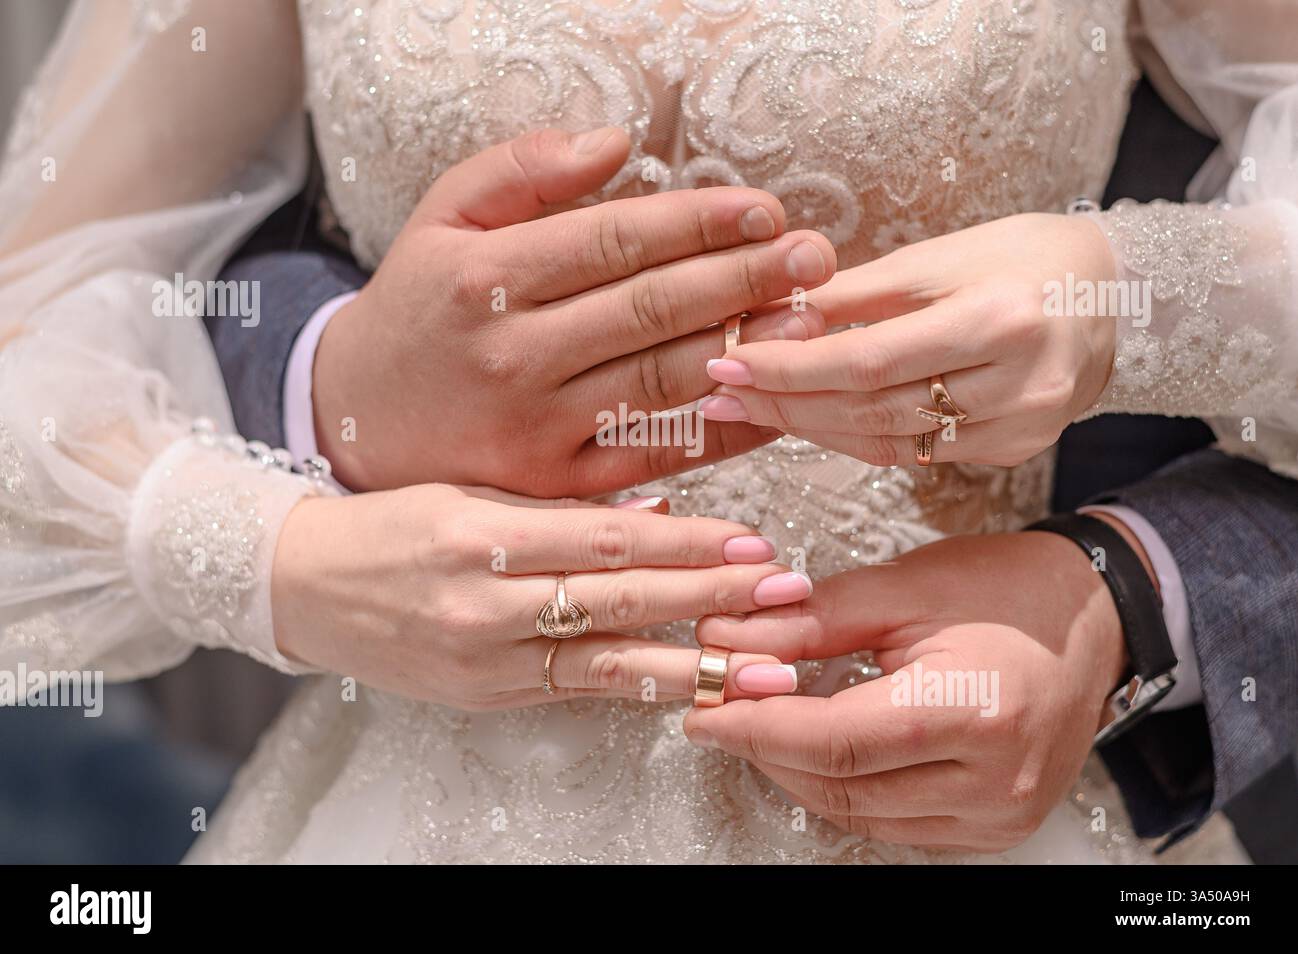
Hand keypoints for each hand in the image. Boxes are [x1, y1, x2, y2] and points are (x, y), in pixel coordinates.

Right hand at [271, 487, 809, 709]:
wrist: (300, 584)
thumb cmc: (387, 523)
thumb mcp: (469, 489)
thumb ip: (561, 506)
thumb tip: (655, 511)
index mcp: (483, 531)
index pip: (610, 538)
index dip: (690, 541)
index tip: (752, 541)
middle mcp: (486, 601)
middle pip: (623, 598)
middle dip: (713, 598)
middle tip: (785, 597)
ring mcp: (485, 657)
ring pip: (609, 661)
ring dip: (695, 663)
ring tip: (762, 669)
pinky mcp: (484, 695)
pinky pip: (577, 691)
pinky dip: (640, 691)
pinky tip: (691, 691)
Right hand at [313, 127, 835, 492]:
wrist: (352, 423)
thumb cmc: (416, 312)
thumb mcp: (440, 222)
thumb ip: (518, 171)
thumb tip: (616, 141)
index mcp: (482, 277)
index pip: (613, 239)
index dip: (697, 222)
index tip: (763, 210)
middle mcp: (510, 353)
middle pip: (649, 308)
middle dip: (743, 278)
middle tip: (814, 257)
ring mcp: (533, 427)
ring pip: (659, 381)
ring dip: (743, 348)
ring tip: (807, 319)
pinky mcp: (553, 485)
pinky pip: (653, 455)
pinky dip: (719, 432)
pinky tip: (769, 401)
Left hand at [683, 531, 1126, 851]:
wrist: (1093, 619)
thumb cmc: (1011, 593)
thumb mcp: (904, 587)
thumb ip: (811, 621)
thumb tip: (730, 642)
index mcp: (975, 711)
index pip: (835, 739)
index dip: (756, 725)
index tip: (705, 708)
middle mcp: (993, 780)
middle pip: (840, 784)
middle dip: (767, 746)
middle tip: (723, 707)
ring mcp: (997, 813)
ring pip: (858, 812)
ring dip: (798, 770)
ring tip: (765, 719)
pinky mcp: (993, 826)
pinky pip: (893, 824)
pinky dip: (844, 786)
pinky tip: (821, 745)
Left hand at [699, 213, 1113, 466]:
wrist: (1115, 295)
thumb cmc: (1020, 257)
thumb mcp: (937, 257)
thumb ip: (853, 295)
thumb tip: (770, 320)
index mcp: (1000, 319)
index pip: (867, 360)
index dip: (789, 370)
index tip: (726, 364)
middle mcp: (1018, 383)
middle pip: (873, 410)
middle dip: (785, 404)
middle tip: (720, 395)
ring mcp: (1021, 427)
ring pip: (890, 443)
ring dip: (811, 428)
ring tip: (751, 409)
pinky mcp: (1016, 451)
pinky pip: (917, 454)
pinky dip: (857, 438)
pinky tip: (812, 421)